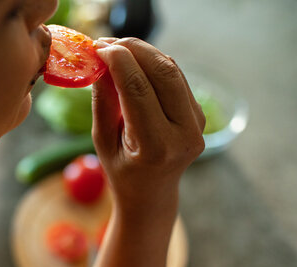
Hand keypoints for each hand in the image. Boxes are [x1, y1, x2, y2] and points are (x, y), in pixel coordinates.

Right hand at [92, 38, 204, 206]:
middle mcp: (184, 133)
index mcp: (156, 146)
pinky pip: (176, 78)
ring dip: (144, 52)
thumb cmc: (121, 172)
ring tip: (117, 49)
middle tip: (107, 43)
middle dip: (133, 49)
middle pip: (162, 72)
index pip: (137, 89)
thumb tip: (101, 63)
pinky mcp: (199, 114)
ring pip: (172, 70)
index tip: (98, 48)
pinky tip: (134, 62)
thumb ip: (103, 101)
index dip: (118, 61)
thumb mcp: (103, 141)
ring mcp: (197, 123)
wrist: (151, 194)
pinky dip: (154, 64)